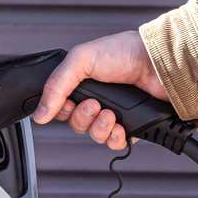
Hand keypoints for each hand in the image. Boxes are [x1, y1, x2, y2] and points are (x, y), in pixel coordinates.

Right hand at [31, 29, 169, 149]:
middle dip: (83, 118)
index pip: (62, 108)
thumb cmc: (125, 53)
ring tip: (111, 114)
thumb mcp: (81, 60)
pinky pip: (116, 144)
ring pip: (95, 136)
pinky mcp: (133, 127)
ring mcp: (116, 115)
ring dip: (99, 128)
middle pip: (77, 124)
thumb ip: (56, 86)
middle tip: (94, 105)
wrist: (158, 63)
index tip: (68, 105)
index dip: (61, 111)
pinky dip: (115, 138)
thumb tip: (39, 114)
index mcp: (84, 84)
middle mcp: (99, 100)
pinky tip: (120, 126)